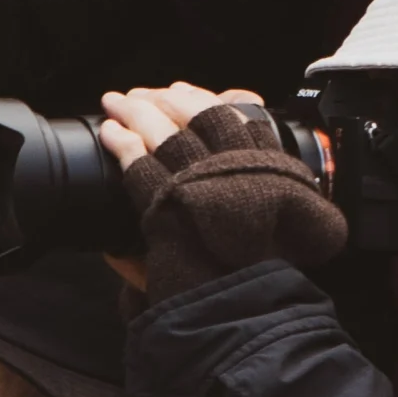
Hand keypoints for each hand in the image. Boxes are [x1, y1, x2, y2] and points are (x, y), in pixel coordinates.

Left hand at [95, 84, 342, 299]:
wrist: (246, 304)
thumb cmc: (265, 269)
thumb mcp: (287, 219)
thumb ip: (265, 179)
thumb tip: (242, 145)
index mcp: (268, 167)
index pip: (236, 115)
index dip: (205, 99)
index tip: (185, 91)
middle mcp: (234, 166)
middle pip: (197, 114)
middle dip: (167, 98)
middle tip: (144, 92)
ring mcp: (199, 181)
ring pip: (164, 132)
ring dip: (137, 111)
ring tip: (116, 101)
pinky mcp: (168, 202)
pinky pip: (139, 162)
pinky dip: (122, 143)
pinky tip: (110, 132)